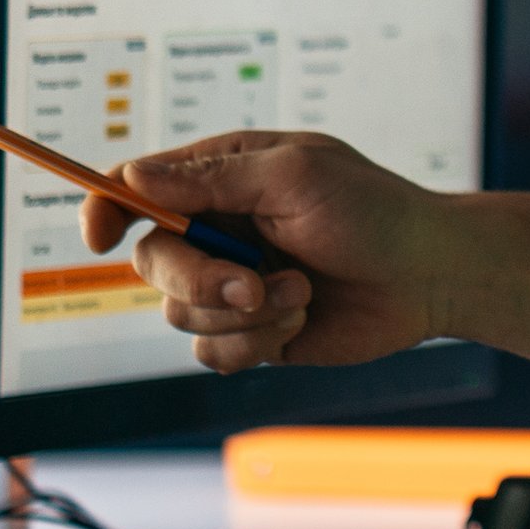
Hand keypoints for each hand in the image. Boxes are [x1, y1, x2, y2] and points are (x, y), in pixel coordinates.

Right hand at [83, 130, 451, 372]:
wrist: (430, 276)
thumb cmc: (373, 211)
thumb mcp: (294, 177)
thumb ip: (212, 178)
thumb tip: (133, 176)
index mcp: (224, 177)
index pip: (138, 188)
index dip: (107, 208)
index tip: (99, 233)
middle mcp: (220, 229)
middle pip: (150, 261)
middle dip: (196, 280)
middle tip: (250, 285)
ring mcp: (233, 283)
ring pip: (177, 313)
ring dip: (240, 314)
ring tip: (300, 294)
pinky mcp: (253, 332)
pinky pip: (210, 352)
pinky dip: (252, 343)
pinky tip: (299, 320)